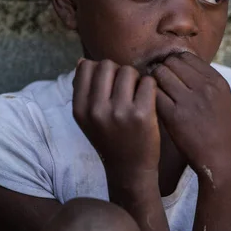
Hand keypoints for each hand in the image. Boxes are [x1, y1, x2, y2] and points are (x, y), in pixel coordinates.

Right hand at [72, 59, 159, 192]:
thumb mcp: (87, 119)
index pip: (86, 67)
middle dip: (118, 72)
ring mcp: (119, 112)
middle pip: (107, 65)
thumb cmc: (109, 138)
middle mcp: (96, 109)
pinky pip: (148, 81)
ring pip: (128, 70)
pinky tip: (148, 101)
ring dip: (135, 78)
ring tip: (136, 95)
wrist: (129, 169)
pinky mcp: (142, 114)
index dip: (100, 71)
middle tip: (125, 89)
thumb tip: (82, 61)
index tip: (109, 84)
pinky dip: (150, 87)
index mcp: (80, 108)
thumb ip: (83, 91)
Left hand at [153, 53, 230, 187]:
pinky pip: (154, 93)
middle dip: (161, 70)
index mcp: (216, 80)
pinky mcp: (175, 116)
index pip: (185, 56)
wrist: (220, 158)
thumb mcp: (219, 97)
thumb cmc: (216, 128)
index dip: (173, 63)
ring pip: (159, 74)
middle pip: (170, 62)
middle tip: (158, 82)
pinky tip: (150, 104)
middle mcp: (205, 87)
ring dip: (153, 81)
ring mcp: (190, 101)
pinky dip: (149, 96)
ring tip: (153, 92)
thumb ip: (201, 79)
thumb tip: (176, 62)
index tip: (169, 74)